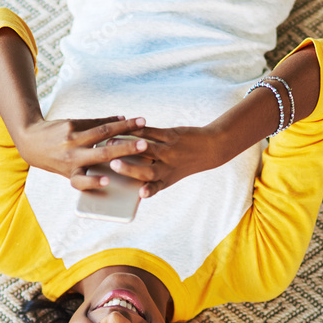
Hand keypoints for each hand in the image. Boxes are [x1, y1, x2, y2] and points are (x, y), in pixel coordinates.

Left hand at [13, 116, 149, 190]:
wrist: (31, 139)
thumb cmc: (56, 160)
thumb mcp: (68, 170)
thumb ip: (88, 170)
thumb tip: (115, 173)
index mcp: (70, 173)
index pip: (81, 181)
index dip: (94, 182)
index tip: (107, 181)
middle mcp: (71, 157)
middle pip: (102, 153)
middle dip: (125, 149)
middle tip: (144, 145)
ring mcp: (72, 139)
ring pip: (103, 132)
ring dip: (125, 127)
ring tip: (142, 123)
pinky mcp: (72, 125)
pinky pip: (96, 122)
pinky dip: (112, 121)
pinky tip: (125, 119)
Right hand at [106, 125, 227, 197]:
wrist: (210, 148)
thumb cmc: (183, 163)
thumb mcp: (171, 174)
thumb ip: (152, 177)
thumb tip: (123, 175)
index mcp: (166, 180)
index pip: (155, 188)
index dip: (148, 191)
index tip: (140, 194)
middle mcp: (168, 167)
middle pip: (148, 171)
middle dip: (130, 169)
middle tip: (113, 164)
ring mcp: (170, 150)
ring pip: (147, 149)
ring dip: (128, 145)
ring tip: (111, 141)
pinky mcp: (172, 135)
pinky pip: (152, 132)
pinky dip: (138, 130)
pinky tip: (125, 128)